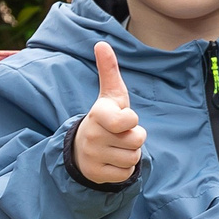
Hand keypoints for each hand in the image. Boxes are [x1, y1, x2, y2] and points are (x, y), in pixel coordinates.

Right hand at [72, 43, 146, 183]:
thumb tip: (101, 44)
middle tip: (120, 135)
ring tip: (116, 147)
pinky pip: (125, 174)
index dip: (132, 120)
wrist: (82, 148)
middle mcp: (93, 135)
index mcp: (98, 114)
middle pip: (136, 141)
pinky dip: (124, 169)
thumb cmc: (105, 118)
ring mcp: (93, 156)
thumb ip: (109, 70)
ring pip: (132, 158)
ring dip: (130, 154)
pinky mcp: (96, 174)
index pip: (128, 121)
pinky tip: (112, 160)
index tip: (122, 118)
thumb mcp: (110, 95)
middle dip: (134, 139)